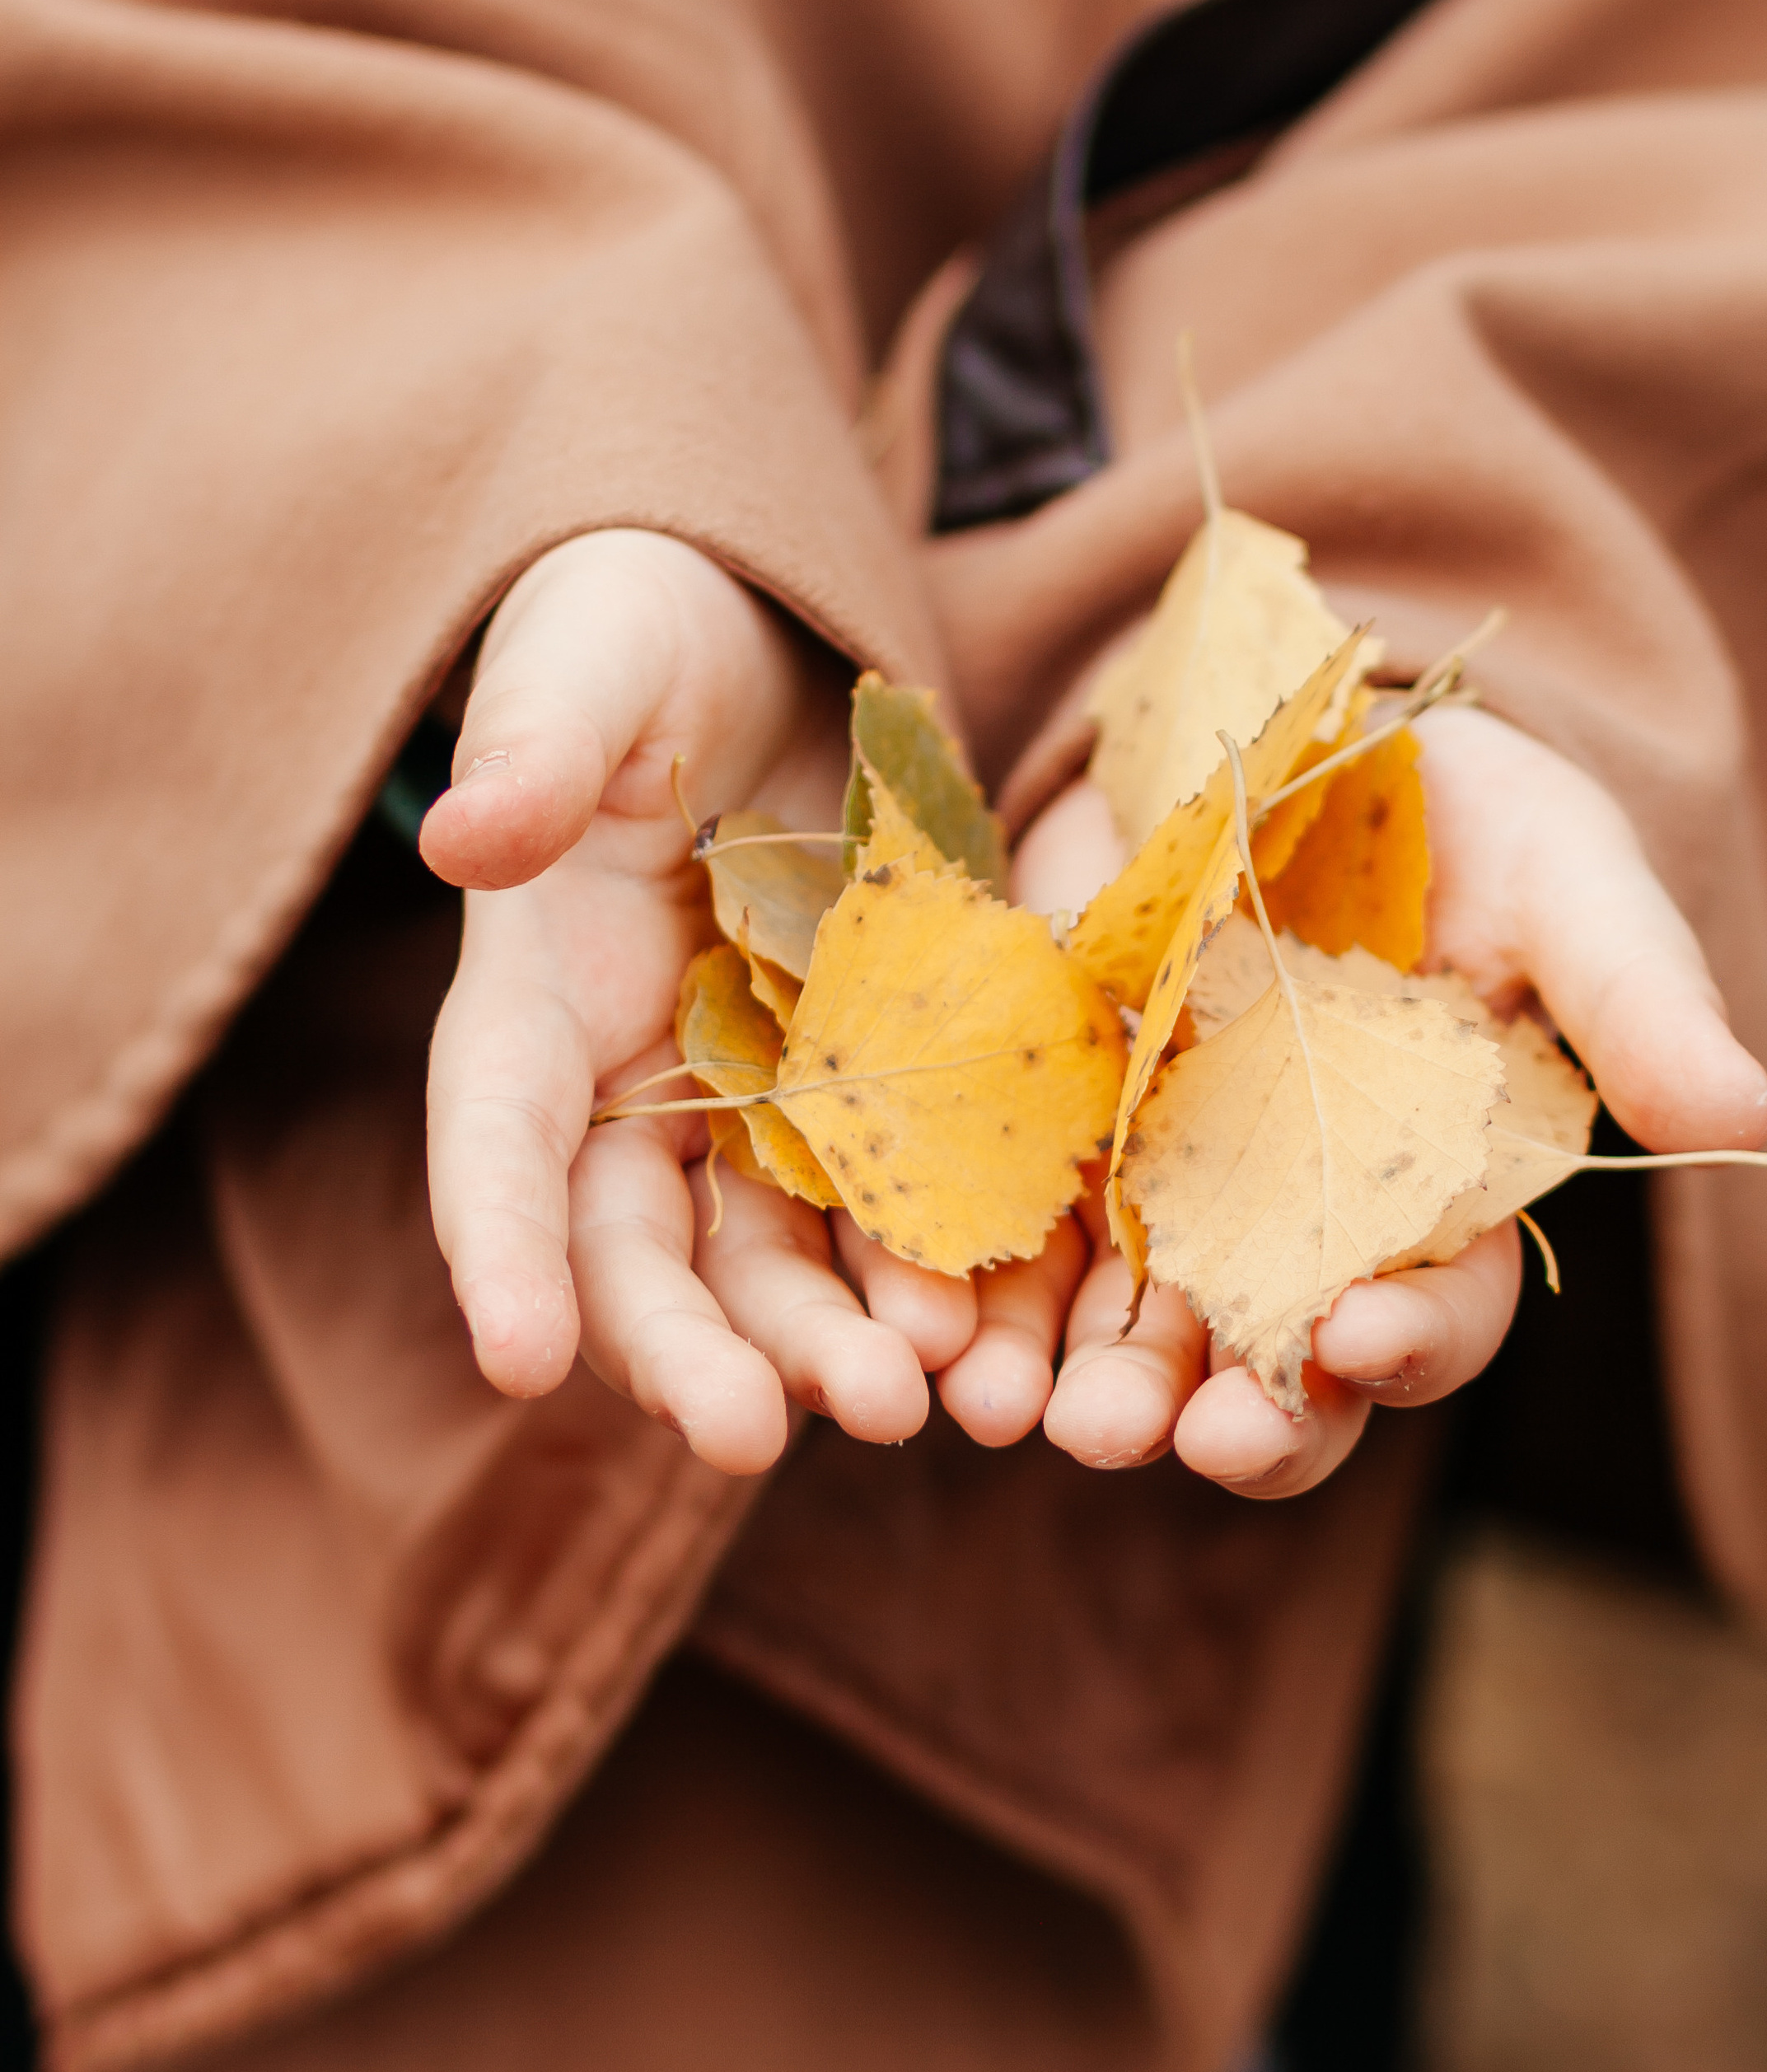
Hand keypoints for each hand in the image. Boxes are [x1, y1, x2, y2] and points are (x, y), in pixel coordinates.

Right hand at [421, 530, 973, 1472]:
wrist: (768, 642)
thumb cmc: (644, 633)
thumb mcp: (590, 658)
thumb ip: (538, 744)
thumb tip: (469, 841)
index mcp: (533, 999)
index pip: (495, 1145)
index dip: (498, 1252)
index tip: (511, 1360)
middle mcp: (632, 1090)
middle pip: (639, 1254)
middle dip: (689, 1351)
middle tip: (755, 1438)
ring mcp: (758, 1107)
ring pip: (774, 1264)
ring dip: (825, 1346)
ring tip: (904, 1407)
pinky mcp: (875, 1099)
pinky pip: (903, 1216)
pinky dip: (937, 1281)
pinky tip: (992, 1341)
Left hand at [956, 699, 1766, 1500]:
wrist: (1269, 729)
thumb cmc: (1456, 812)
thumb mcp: (1565, 873)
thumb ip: (1634, 992)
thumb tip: (1743, 1115)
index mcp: (1443, 1203)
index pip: (1436, 1310)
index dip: (1407, 1338)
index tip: (1359, 1339)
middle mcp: (1306, 1235)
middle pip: (1282, 1374)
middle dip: (1241, 1418)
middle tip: (1185, 1440)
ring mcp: (1173, 1199)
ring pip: (1138, 1340)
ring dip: (1098, 1390)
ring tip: (1043, 1417)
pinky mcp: (1060, 1144)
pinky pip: (1015, 1249)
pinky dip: (977, 1303)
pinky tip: (942, 1334)